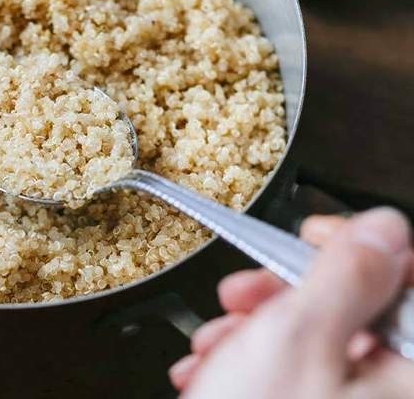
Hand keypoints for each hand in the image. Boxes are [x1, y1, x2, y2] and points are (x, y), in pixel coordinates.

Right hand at [170, 208, 413, 398]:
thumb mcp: (293, 341)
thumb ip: (346, 273)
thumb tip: (384, 228)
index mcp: (410, 375)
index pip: (409, 281)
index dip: (360, 246)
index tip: (314, 234)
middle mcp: (393, 396)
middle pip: (359, 314)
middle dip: (286, 297)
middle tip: (245, 295)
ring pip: (320, 346)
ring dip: (257, 332)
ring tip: (215, 346)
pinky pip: (300, 380)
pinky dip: (254, 366)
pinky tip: (217, 371)